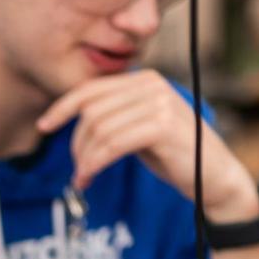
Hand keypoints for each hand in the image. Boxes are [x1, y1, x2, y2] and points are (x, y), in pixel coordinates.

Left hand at [37, 69, 258, 224]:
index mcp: (145, 80)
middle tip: (78, 171)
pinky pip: (113, 144)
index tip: (44, 126)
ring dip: (84, 159)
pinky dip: (95, 163)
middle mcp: (152, 85)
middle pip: (91, 111)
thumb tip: (75, 120)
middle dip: (76, 143)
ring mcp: (159, 104)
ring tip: (84, 178)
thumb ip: (115, 117)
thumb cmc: (175, 156)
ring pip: (99, 129)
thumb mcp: (139, 129)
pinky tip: (90, 177)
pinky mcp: (162, 127)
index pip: (92, 89)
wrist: (215, 178)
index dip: (62, 107)